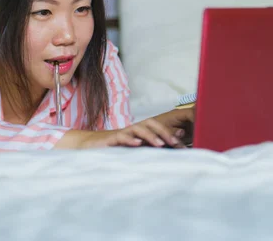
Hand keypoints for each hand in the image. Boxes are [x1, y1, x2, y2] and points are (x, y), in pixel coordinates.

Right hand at [57, 108, 194, 149]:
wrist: (90, 146)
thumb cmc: (115, 149)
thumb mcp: (135, 149)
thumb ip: (150, 146)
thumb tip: (170, 146)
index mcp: (139, 132)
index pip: (157, 127)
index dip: (170, 134)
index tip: (182, 146)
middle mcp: (132, 130)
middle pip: (150, 123)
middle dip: (164, 132)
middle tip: (175, 143)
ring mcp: (122, 133)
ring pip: (138, 129)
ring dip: (150, 135)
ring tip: (160, 144)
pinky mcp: (111, 139)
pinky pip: (122, 137)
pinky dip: (130, 140)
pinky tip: (138, 145)